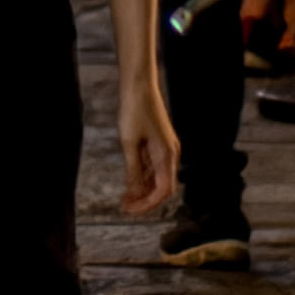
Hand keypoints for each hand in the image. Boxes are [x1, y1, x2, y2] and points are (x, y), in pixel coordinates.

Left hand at [106, 66, 176, 215]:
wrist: (139, 84)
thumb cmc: (134, 111)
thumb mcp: (129, 143)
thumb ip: (134, 170)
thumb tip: (135, 194)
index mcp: (167, 155)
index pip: (164, 190)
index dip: (148, 204)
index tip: (130, 211)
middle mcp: (170, 153)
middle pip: (162, 187)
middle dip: (145, 200)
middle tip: (125, 208)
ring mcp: (165, 148)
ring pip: (157, 177)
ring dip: (142, 190)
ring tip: (124, 199)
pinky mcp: (158, 142)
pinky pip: (153, 167)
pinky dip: (142, 177)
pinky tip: (129, 183)